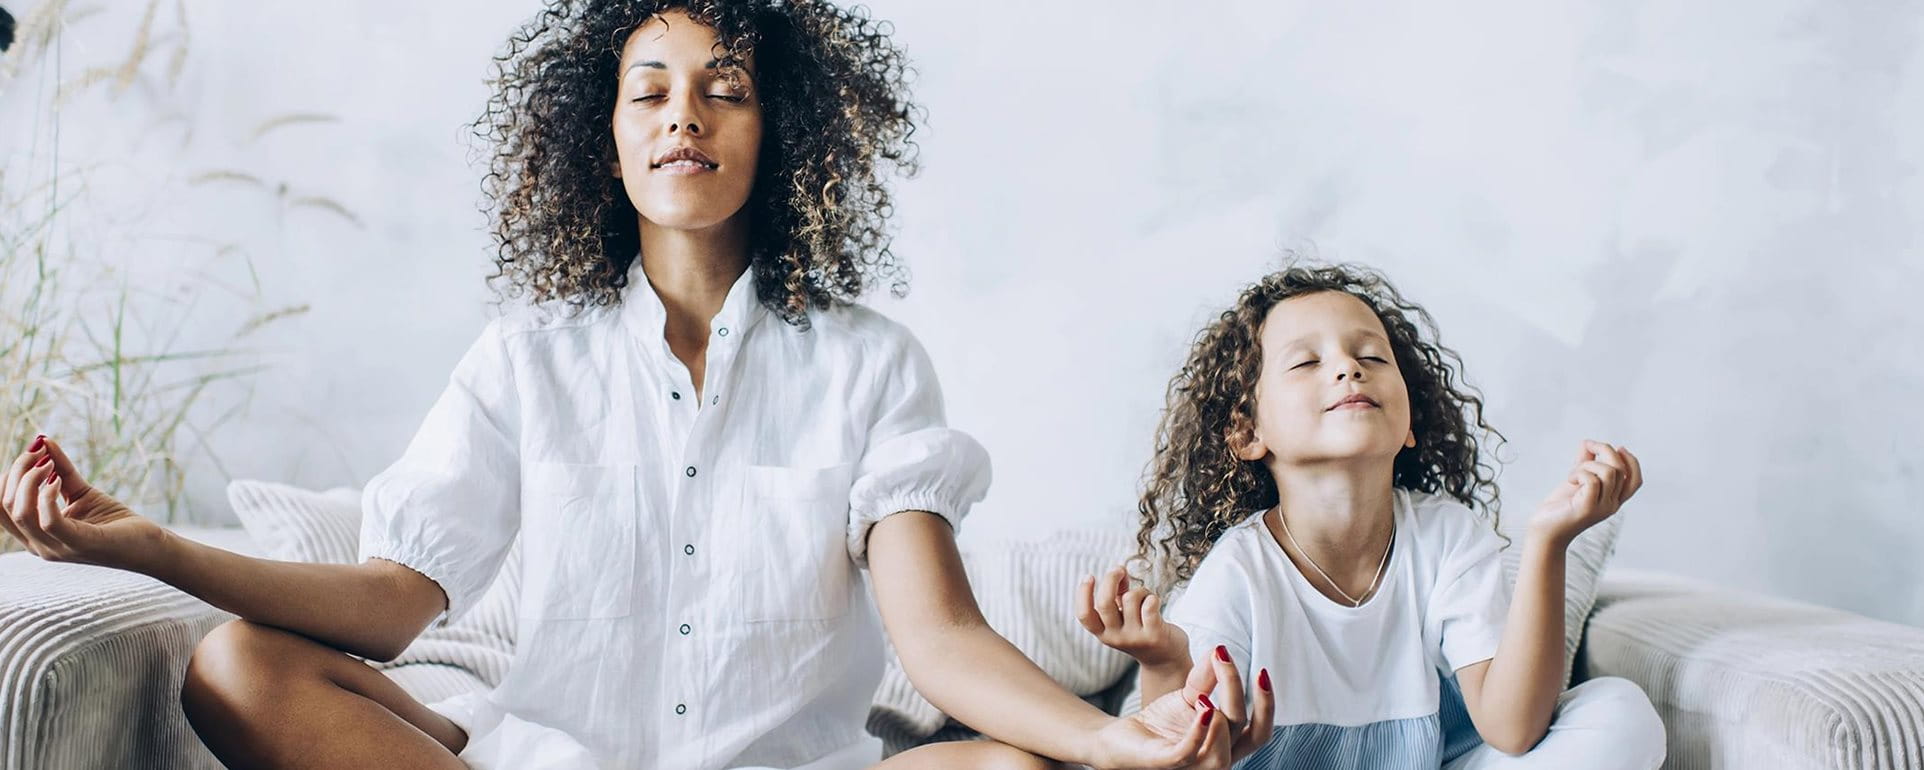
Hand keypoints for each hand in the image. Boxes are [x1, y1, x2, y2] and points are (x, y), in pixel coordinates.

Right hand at [2, 435, 160, 568]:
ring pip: (20, 511)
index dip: (6, 477)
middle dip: (16, 471)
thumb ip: (60, 471)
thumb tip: (43, 441)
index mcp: (35, 535)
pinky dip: (47, 494)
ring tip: (48, 462)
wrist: (150, 546)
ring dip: (29, 479)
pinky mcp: (79, 544)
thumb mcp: (81, 492)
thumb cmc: (114, 521)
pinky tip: (58, 480)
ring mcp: (57, 548)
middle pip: (4, 505)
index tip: (30, 454)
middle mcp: (39, 545)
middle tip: (39, 451)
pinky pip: (47, 520)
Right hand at [1077, 564, 1187, 668]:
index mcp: (1103, 632)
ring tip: (1146, 599)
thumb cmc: (1141, 629)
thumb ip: (1117, 594)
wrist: (1165, 659)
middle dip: (1110, 579)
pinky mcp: (1154, 635)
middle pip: (1104, 602)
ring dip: (1140, 591)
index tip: (1090, 576)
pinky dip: (1152, 597)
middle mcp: (1115, 637)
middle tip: (1119, 570)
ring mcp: (1134, 637)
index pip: (1084, 615)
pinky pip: (1150, 605)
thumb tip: (1119, 571)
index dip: (1083, 593)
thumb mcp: (1123, 616)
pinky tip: (1154, 603)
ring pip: (1130, 598)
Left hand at [1086, 644, 1274, 769]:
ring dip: (1223, 718)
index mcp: (1226, 743)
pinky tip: (1202, 705)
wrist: (1119, 738)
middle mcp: (1215, 757)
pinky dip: (1198, 731)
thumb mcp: (1188, 695)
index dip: (1267, 704)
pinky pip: (1187, 754)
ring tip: (1208, 692)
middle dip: (1258, 705)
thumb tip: (1221, 649)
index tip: (1263, 671)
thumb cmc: (1159, 721)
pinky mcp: (1165, 763)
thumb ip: (1207, 677)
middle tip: (1255, 673)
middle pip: (1250, 737)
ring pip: (1222, 754)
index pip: (1258, 730)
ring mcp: (1192, 766)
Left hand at [1530, 440, 1642, 546]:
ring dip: (1589, 464)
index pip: (1635, 481)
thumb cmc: (1560, 507)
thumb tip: (1588, 443)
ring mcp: (1601, 508)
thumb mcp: (1576, 480)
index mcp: (1613, 500)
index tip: (1619, 448)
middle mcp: (1612, 505)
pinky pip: (1593, 481)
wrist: (1544, 531)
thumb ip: (1584, 463)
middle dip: (1605, 450)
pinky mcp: (1587, 509)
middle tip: (1588, 446)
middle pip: (1621, 469)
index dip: (1632, 462)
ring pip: (1609, 472)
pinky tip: (1570, 479)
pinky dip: (1580, 473)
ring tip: (1574, 473)